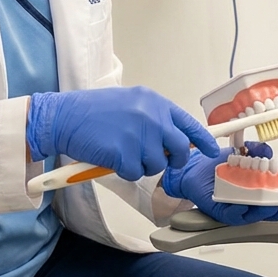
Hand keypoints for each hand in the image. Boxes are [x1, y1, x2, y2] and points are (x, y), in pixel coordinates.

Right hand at [26, 87, 218, 179]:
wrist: (64, 116)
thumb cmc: (93, 111)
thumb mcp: (131, 103)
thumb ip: (154, 117)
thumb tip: (173, 138)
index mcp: (155, 102)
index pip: (189, 124)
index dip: (203, 140)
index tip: (212, 150)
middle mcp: (152, 116)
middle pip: (179, 150)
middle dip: (172, 161)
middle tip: (156, 160)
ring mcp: (139, 135)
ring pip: (157, 165)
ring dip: (141, 165)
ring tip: (122, 151)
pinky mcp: (125, 152)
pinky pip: (135, 173)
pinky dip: (124, 171)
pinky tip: (111, 157)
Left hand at [162, 142, 277, 225]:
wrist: (195, 168)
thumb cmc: (220, 164)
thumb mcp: (244, 152)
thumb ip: (259, 151)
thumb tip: (268, 152)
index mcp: (262, 191)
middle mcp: (253, 203)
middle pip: (275, 212)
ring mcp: (240, 209)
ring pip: (258, 216)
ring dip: (265, 209)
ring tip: (269, 201)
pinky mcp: (223, 213)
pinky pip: (235, 216)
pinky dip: (240, 211)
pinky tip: (243, 205)